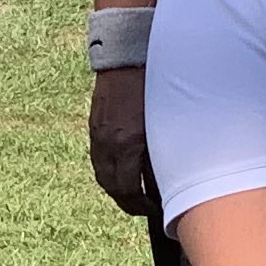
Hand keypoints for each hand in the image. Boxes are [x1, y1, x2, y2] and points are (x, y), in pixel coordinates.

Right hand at [88, 65, 154, 213]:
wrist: (128, 55)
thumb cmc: (155, 84)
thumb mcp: (165, 119)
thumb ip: (164, 148)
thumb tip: (170, 174)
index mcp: (127, 143)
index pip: (127, 189)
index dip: (140, 206)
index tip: (154, 210)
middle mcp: (108, 141)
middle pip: (111, 185)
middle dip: (126, 201)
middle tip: (143, 207)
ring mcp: (98, 132)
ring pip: (101, 172)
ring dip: (115, 186)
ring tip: (133, 191)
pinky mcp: (95, 123)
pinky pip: (98, 156)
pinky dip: (109, 168)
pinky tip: (122, 167)